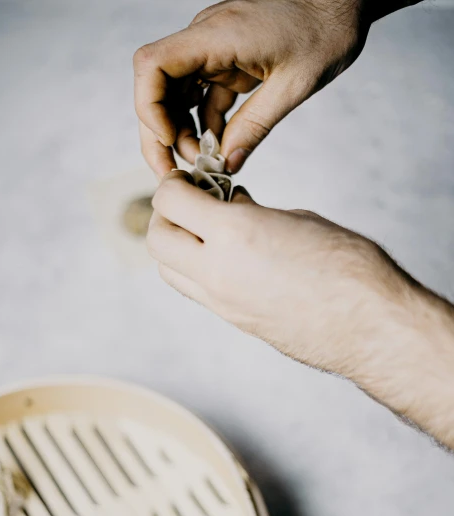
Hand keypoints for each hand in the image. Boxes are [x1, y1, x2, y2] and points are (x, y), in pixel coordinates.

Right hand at [134, 0, 368, 177]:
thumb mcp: (295, 86)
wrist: (343, 0)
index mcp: (216, 36)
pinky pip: (201, 97)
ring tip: (205, 163)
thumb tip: (226, 165)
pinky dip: (204, 125)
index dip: (149, 109)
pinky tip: (218, 148)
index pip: (152, 66)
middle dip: (159, 134)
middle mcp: (205, 38)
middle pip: (156, 86)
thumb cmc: (326, 30)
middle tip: (176, 172)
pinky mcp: (225, 60)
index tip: (170, 142)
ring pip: (175, 95)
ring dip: (182, 133)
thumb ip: (255, 127)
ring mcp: (212, 49)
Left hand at [147, 171, 405, 375]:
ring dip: (176, 247)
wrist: (370, 324)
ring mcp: (222, 303)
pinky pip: (196, 292)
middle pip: (157, 241)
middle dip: (166, 216)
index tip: (189, 178)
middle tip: (191, 203)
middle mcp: (217, 272)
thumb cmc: (348, 265)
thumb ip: (252, 214)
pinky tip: (228, 257)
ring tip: (207, 232)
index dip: (174, 184)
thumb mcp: (296, 220)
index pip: (169, 202)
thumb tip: (231, 209)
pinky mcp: (234, 321)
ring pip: (169, 272)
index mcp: (233, 234)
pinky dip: (197, 269)